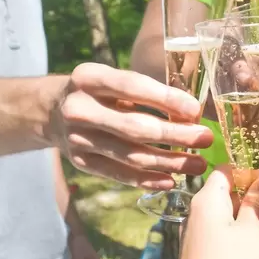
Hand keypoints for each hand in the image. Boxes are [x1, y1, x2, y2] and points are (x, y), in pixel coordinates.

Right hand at [49, 63, 213, 188]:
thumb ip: (145, 91)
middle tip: (205, 139)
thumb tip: (192, 114)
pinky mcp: (81, 162)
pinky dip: (147, 180)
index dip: (167, 99)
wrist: (52, 110)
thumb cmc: (99, 92)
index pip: (133, 87)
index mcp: (89, 77)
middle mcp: (79, 108)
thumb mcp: (113, 79)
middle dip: (176, 135)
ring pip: (131, 155)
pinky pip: (120, 175)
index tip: (196, 110)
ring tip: (198, 164)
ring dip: (170, 162)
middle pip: (136, 127)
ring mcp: (78, 139)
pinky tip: (171, 180)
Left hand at [171, 166, 258, 258]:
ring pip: (231, 216)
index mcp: (208, 199)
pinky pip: (226, 232)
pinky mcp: (202, 252)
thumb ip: (258, 203)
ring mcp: (199, 233)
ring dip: (257, 218)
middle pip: (231, 195)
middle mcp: (198, 212)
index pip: (226, 171)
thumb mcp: (251, 230)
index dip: (249, 173)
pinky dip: (245, 232)